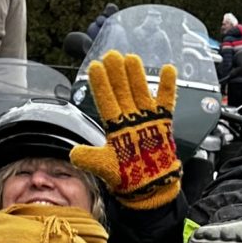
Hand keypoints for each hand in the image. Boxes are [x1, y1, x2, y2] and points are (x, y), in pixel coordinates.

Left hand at [70, 51, 181, 209]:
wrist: (149, 188)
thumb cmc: (128, 177)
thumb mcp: (106, 167)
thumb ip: (91, 159)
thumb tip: (73, 154)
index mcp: (115, 128)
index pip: (106, 101)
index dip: (101, 85)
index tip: (95, 67)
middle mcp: (130, 119)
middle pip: (122, 92)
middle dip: (117, 74)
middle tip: (111, 55)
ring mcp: (147, 119)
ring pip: (141, 92)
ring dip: (137, 76)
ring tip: (131, 58)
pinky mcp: (163, 123)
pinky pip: (166, 102)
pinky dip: (168, 87)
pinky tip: (167, 70)